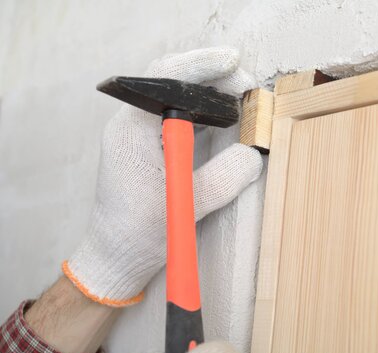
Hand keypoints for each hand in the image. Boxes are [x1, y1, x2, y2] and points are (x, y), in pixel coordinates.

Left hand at [64, 48, 262, 305]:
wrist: (116, 257)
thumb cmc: (140, 235)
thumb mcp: (188, 206)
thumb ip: (224, 178)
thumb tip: (254, 153)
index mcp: (131, 132)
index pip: (163, 78)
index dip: (200, 65)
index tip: (234, 64)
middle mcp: (131, 126)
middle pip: (171, 82)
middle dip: (213, 79)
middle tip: (249, 88)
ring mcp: (139, 136)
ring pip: (176, 98)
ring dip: (210, 94)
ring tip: (243, 98)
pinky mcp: (149, 147)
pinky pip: (177, 117)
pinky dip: (204, 112)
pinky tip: (225, 117)